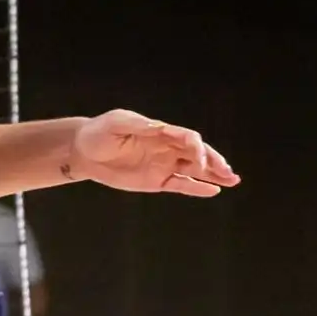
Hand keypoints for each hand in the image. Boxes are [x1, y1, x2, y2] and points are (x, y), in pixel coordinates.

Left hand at [69, 110, 238, 197]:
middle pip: (197, 153)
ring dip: (213, 174)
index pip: (185, 137)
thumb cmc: (98, 133)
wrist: (83, 151)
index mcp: (160, 131)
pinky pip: (181, 184)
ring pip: (194, 169)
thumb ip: (137, 126)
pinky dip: (196, 188)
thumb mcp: (116, 124)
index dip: (195, 146)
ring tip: (233, 180)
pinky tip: (213, 190)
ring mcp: (163, 164)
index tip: (197, 157)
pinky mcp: (156, 181)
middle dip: (213, 160)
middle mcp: (166, 147)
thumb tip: (159, 127)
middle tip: (227, 170)